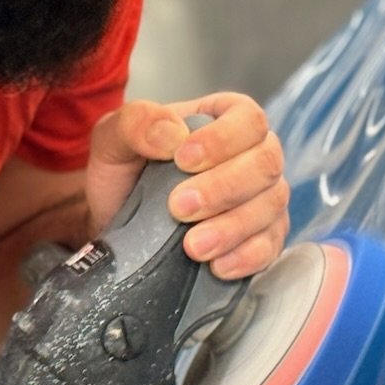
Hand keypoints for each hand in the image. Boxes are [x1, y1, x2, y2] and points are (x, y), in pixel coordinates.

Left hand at [86, 92, 287, 279]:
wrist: (117, 223)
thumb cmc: (125, 173)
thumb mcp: (114, 139)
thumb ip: (136, 123)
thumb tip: (172, 134)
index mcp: (227, 119)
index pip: (248, 120)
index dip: (222, 140)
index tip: (183, 160)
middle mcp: (254, 156)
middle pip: (265, 164)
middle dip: (223, 188)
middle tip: (180, 207)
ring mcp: (264, 199)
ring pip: (270, 207)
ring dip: (231, 227)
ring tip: (192, 246)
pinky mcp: (262, 239)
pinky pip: (270, 247)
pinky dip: (246, 257)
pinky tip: (217, 266)